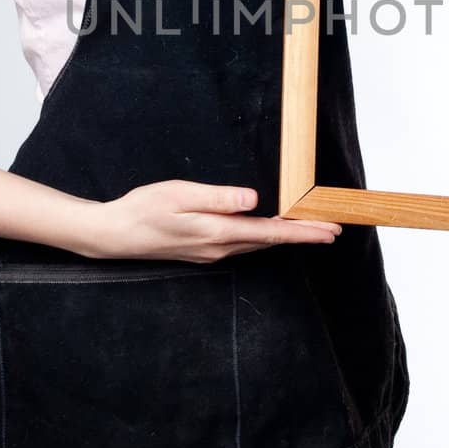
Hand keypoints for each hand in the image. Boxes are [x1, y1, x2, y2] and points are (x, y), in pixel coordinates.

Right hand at [78, 179, 342, 263]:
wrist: (114, 235)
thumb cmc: (143, 208)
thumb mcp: (179, 195)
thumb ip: (218, 198)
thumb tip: (253, 200)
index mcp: (217, 232)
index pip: (271, 232)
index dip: (303, 231)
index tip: (330, 231)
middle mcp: (219, 247)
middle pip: (271, 242)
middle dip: (303, 235)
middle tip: (334, 230)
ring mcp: (212, 252)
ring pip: (259, 245)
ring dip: (286, 237)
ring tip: (311, 230)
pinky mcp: (204, 250)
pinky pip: (244, 245)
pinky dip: (265, 237)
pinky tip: (271, 231)